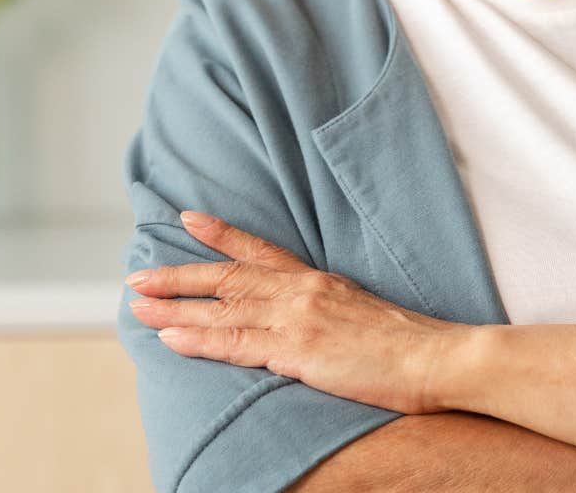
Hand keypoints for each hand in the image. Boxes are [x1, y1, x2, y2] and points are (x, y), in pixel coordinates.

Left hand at [125, 210, 470, 414]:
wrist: (437, 357)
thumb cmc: (410, 344)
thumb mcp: (363, 312)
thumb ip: (329, 310)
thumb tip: (308, 323)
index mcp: (319, 280)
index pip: (261, 249)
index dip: (222, 235)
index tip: (189, 218)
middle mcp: (302, 291)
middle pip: (228, 276)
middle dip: (179, 275)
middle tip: (138, 275)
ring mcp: (298, 318)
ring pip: (223, 307)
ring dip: (175, 307)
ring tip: (138, 306)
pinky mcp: (298, 349)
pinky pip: (237, 342)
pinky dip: (200, 338)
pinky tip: (171, 337)